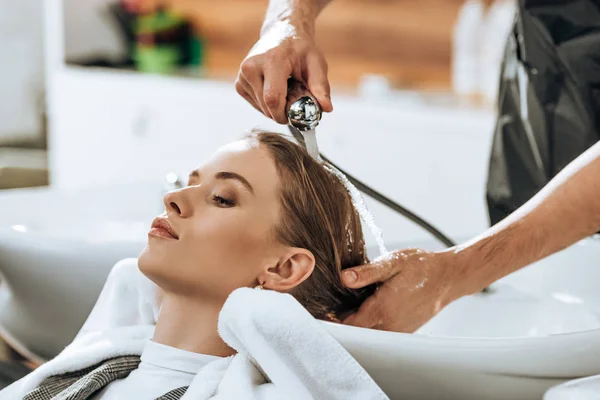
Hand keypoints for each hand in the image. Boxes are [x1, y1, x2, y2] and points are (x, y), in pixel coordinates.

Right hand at [235, 21, 332, 123]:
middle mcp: (251, 67)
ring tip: (285, 89)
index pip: (273, 99)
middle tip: (295, 99)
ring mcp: (242, 76)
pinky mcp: (239, 84)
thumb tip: (327, 108)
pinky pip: (257, 105)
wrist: (281, 33)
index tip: (297, 115)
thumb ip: (321, 87)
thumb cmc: (300, 49)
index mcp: (271, 61)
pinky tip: (274, 89)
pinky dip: (268, 104)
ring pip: (262, 109)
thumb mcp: (316, 64)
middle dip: (284, 111)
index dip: (285, 114)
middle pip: (268, 107)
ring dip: (277, 107)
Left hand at [341, 249, 458, 332]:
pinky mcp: (406, 330)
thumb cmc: (421, 267)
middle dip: (345, 320)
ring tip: (352, 303)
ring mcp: (399, 330)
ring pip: (370, 333)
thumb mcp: (392, 263)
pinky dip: (373, 323)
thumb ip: (367, 272)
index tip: (325, 309)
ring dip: (359, 322)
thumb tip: (344, 278)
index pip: (350, 324)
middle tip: (335, 303)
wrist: (448, 277)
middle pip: (358, 331)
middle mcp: (390, 324)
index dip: (334, 319)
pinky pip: (382, 331)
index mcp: (383, 309)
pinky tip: (370, 306)